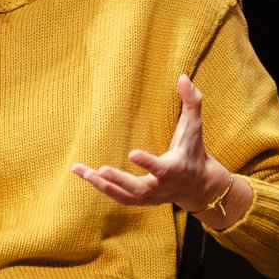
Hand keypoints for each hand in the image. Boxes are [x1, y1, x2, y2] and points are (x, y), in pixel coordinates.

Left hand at [71, 75, 239, 219]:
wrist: (199, 186)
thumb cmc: (194, 150)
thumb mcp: (195, 126)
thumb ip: (192, 101)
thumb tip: (182, 76)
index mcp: (174, 169)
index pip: (161, 168)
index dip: (147, 162)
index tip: (132, 152)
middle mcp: (161, 187)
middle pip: (139, 187)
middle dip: (119, 180)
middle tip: (100, 170)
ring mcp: (150, 197)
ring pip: (124, 196)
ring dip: (101, 185)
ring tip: (80, 170)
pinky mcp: (141, 201)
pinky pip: (118, 197)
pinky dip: (101, 187)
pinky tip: (83, 174)